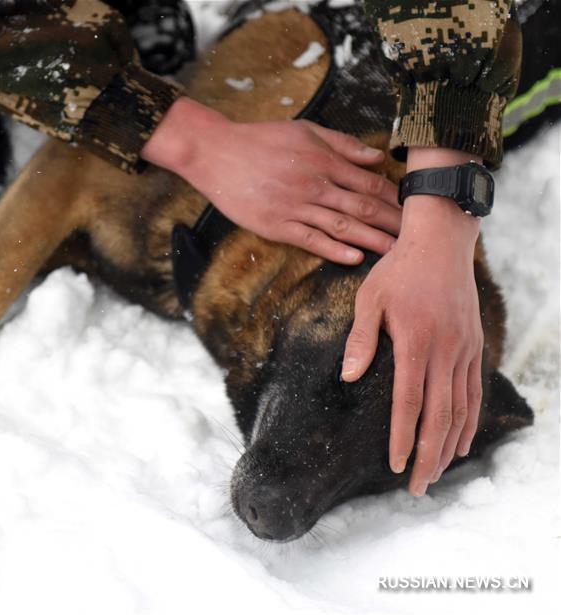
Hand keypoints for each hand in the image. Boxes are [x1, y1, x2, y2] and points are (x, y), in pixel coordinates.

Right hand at [141, 98, 400, 263]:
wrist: (217, 153)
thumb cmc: (259, 139)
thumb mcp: (305, 130)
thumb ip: (342, 144)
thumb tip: (376, 157)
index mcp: (324, 161)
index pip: (370, 183)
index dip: (394, 198)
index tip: (414, 209)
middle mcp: (314, 185)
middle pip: (363, 207)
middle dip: (392, 223)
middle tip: (417, 238)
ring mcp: (295, 207)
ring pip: (342, 226)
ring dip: (371, 240)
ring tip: (395, 253)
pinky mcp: (275, 225)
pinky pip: (310, 240)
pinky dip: (334, 249)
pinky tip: (354, 258)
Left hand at [341, 147, 484, 495]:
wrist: (442, 242)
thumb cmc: (398, 270)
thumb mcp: (369, 299)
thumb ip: (361, 340)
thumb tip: (348, 377)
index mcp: (416, 343)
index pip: (409, 402)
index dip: (402, 438)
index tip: (395, 466)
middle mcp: (446, 352)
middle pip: (439, 416)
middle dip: (427, 456)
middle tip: (416, 489)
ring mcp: (465, 350)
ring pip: (462, 409)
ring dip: (450, 446)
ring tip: (437, 475)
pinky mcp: (474, 346)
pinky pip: (474, 392)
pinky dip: (470, 421)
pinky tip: (462, 442)